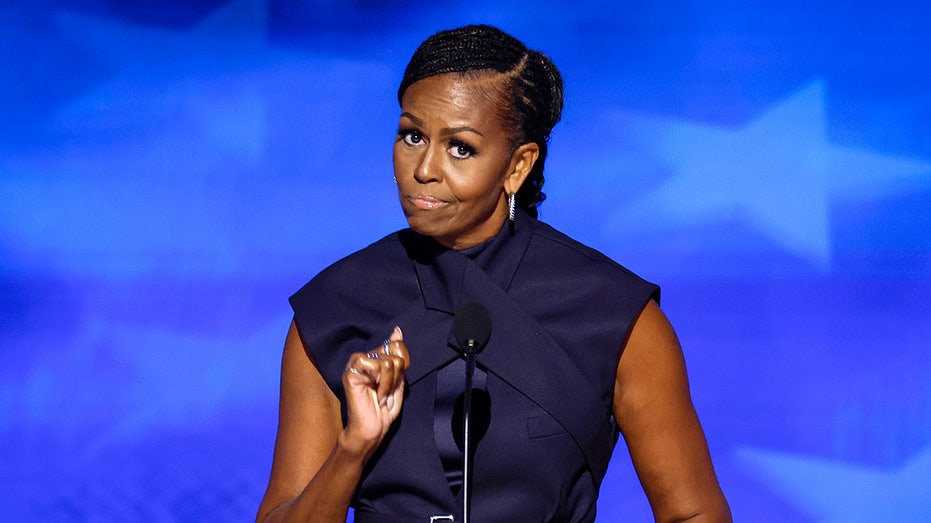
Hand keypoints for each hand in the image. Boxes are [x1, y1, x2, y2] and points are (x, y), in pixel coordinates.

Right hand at [340, 326, 409, 458]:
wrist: (372, 430)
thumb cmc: (384, 409)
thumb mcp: (398, 380)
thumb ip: (398, 356)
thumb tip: (397, 331)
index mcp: (376, 358)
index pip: (398, 345)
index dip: (404, 364)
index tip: (396, 381)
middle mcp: (365, 357)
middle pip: (395, 352)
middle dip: (397, 376)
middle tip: (386, 391)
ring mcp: (356, 364)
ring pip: (388, 361)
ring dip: (390, 384)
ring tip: (381, 394)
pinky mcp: (351, 373)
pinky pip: (376, 366)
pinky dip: (382, 383)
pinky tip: (375, 394)